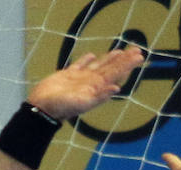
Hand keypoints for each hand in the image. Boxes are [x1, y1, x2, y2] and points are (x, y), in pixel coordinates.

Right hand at [24, 47, 143, 121]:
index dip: (127, 65)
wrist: (41, 108)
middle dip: (124, 60)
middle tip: (137, 51)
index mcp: (95, 88)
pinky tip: (91, 56)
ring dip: (109, 59)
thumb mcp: (82, 103)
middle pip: (111, 68)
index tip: (139, 57)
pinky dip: (86, 60)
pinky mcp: (67, 76)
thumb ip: (100, 96)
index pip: (115, 73)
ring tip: (120, 52)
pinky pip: (80, 65)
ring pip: (98, 65)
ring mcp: (79, 79)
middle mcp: (90, 83)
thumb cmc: (60, 108)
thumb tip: (117, 88)